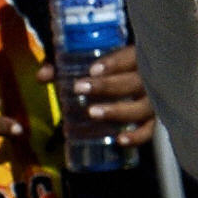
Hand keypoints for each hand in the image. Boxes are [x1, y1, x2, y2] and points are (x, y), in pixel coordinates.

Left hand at [37, 44, 155, 148]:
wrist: (143, 77)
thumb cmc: (114, 69)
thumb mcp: (92, 62)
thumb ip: (67, 66)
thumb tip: (42, 76)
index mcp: (138, 58)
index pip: (130, 57)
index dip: (114, 63)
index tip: (92, 70)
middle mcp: (150, 79)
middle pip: (134, 81)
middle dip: (107, 86)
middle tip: (80, 89)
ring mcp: (155, 100)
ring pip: (142, 107)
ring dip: (118, 110)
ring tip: (92, 113)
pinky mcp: (155, 119)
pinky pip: (150, 130)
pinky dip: (138, 136)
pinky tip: (120, 140)